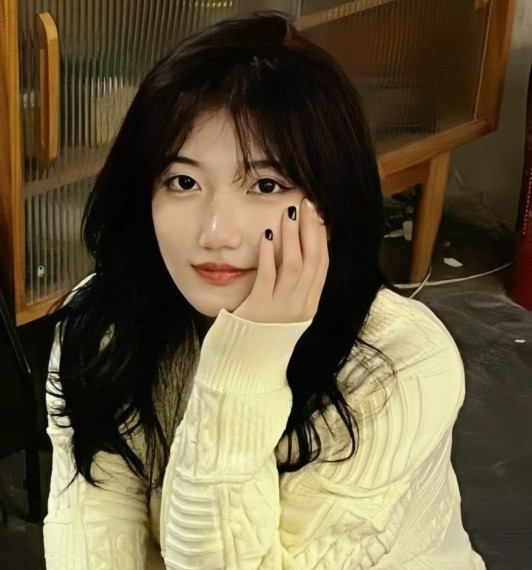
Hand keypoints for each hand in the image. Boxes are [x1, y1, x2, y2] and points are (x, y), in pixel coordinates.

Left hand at [234, 199, 327, 323]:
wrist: (246, 365)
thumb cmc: (261, 335)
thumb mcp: (286, 312)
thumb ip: (294, 289)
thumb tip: (297, 254)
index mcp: (309, 305)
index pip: (322, 265)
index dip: (320, 237)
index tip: (316, 215)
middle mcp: (300, 306)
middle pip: (311, 260)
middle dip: (310, 229)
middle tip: (304, 205)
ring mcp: (281, 307)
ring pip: (293, 265)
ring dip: (291, 237)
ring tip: (287, 215)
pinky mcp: (260, 308)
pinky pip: (267, 275)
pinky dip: (267, 253)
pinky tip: (265, 235)